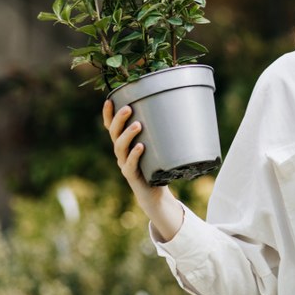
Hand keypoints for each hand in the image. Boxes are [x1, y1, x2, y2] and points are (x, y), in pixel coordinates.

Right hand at [102, 100, 183, 240]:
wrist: (156, 194)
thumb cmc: (159, 166)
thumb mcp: (159, 146)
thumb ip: (165, 131)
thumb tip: (186, 109)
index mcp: (125, 142)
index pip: (111, 126)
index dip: (108, 114)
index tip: (109, 100)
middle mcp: (121, 152)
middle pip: (113, 133)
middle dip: (119, 119)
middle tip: (130, 108)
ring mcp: (125, 164)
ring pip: (120, 147)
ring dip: (128, 135)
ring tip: (138, 125)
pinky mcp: (132, 176)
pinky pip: (129, 165)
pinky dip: (134, 155)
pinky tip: (140, 147)